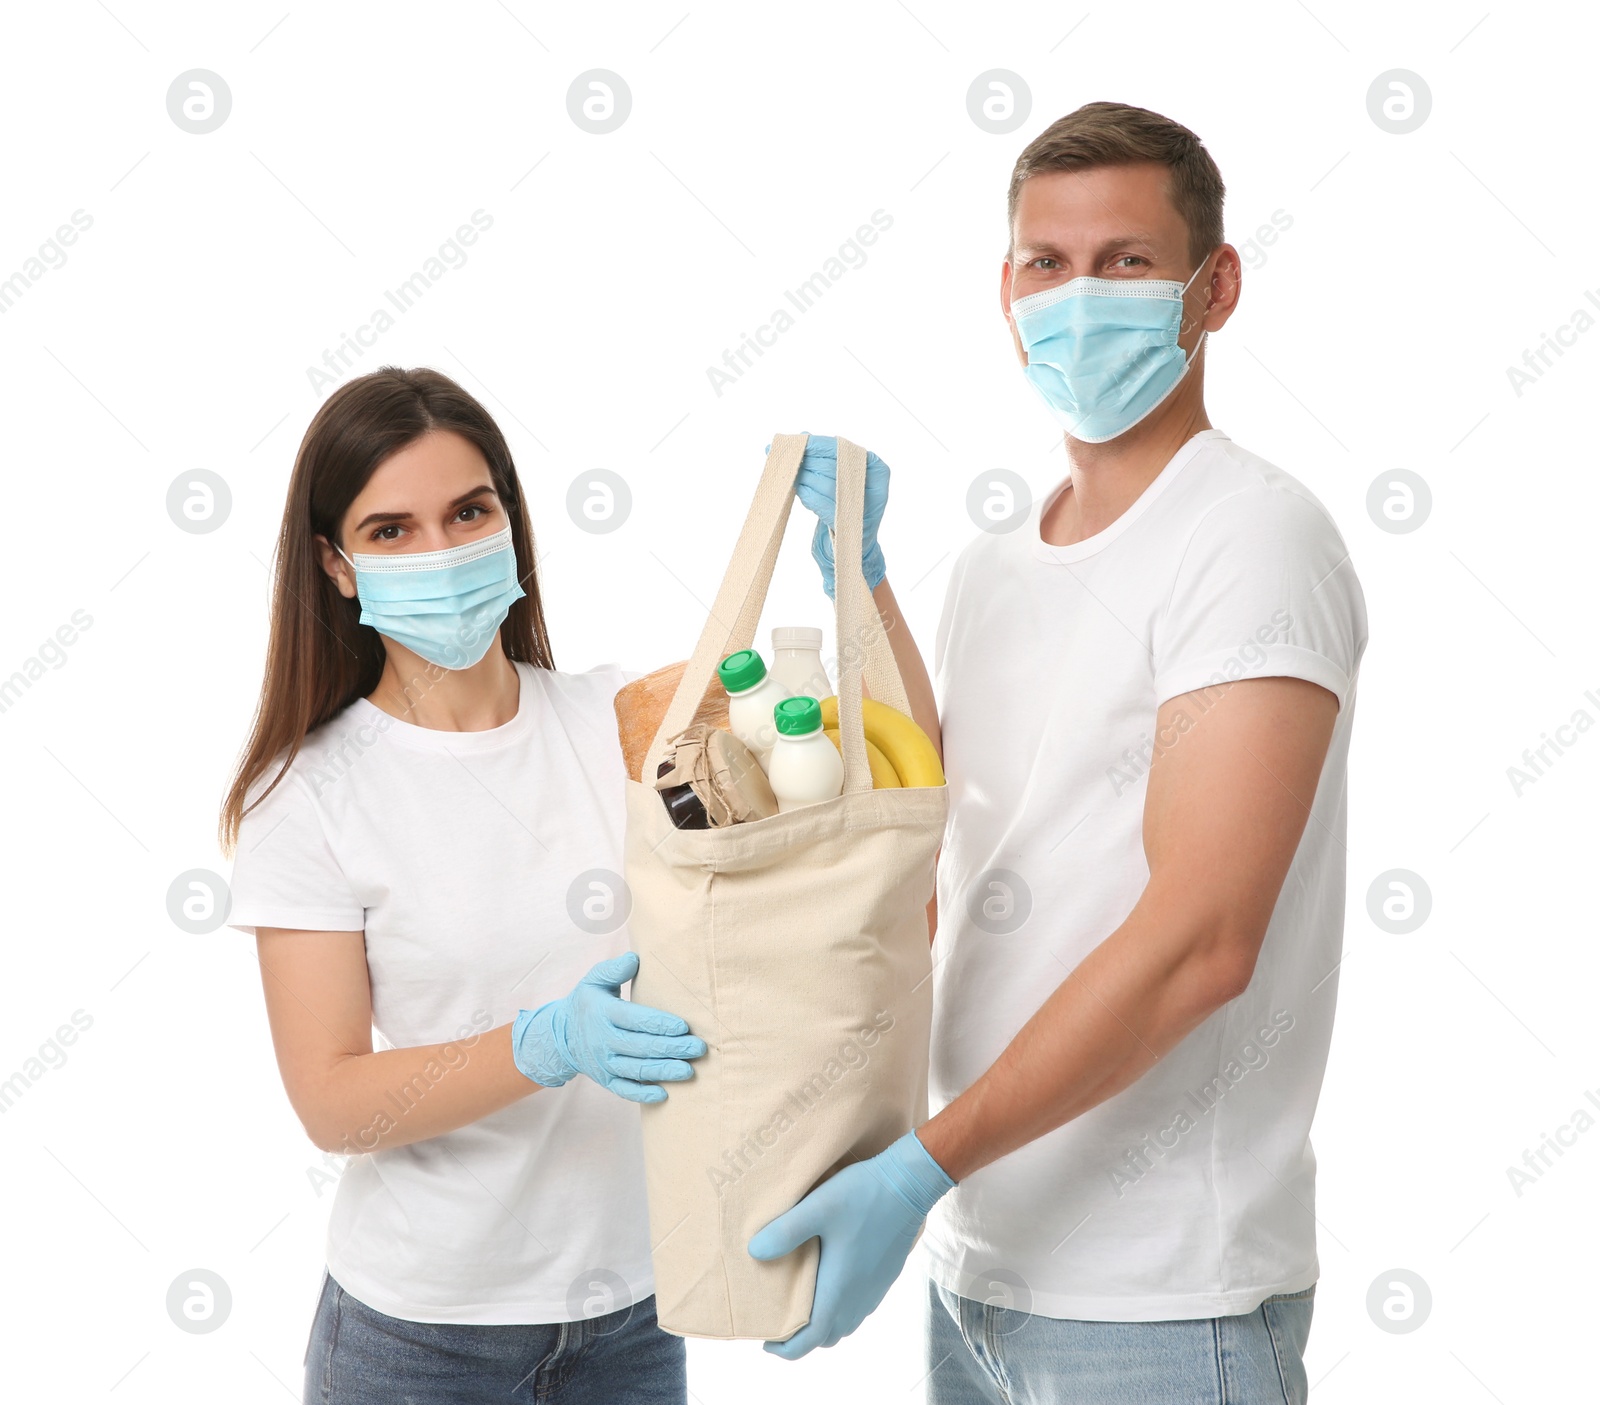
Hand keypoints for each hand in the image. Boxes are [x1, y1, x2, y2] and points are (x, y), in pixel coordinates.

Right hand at [511, 952, 705, 1103]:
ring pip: (636, 1070)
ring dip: (663, 1071)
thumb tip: (634, 958)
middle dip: (671, 1048)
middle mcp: (603, 1041)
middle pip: (640, 1047)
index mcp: (603, 1014)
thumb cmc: (587, 1003)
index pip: (634, 1020)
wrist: (561, 1036)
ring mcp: (604, 1064)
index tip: (683, 1026)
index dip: (659, 1024)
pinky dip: (643, 1094)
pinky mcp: (605, 1080)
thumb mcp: (593, 981)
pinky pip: (624, 1090)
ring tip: (689, 1070)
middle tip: (698, 1048)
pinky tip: (664, 1093)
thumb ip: (613, 970)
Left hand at [748, 1128, 954, 1357]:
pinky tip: (831, 1281)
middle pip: (827, 1336)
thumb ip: (785, 1232)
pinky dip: (840, 1309)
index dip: (786, 1348)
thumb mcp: (817, 1208)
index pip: (810, 1339)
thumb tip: (755, 1253)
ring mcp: (875, 1289)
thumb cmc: (862, 1195)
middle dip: (802, 1338)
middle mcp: (858, 1297)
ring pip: (845, 1324)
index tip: (765, 1341)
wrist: (909, 1183)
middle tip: (780, 1318)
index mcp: (839, 1289)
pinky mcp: (885, 1276)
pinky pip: (859, 1308)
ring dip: (823, 1323)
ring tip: (802, 1302)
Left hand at [781, 435, 890, 598]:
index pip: (844, 449)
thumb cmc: (843, 504)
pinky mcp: (850, 524)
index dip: (818, 444)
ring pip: (827, 483)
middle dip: (807, 460)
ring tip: (789, 475)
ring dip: (804, 478)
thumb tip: (802, 434)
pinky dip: (808, 496)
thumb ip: (822, 455)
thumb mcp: (835, 476)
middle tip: (785, 458)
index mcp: (877, 467)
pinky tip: (799, 491)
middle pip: (834, 465)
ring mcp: (866, 507)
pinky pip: (823, 504)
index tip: (797, 440)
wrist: (851, 543)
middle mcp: (876, 485)